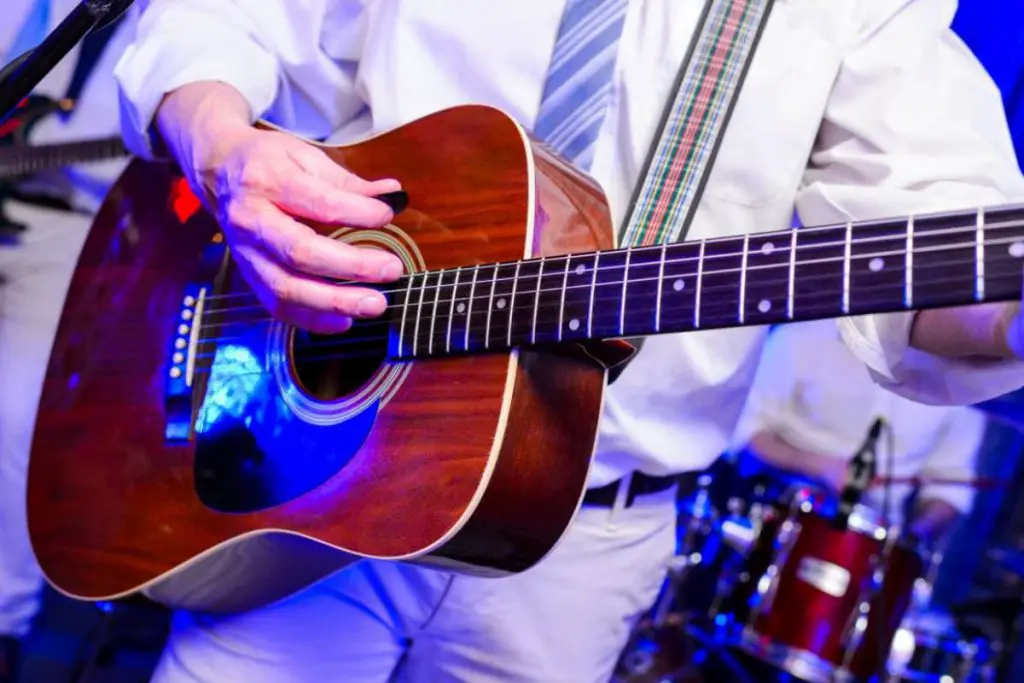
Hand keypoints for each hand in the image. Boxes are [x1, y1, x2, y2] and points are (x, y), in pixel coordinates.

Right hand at [156, 83, 403, 333]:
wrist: (217, 172)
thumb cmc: (268, 163)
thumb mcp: (305, 156)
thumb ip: (347, 181)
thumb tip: (392, 195)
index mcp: (267, 181)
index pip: (318, 203)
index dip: (357, 212)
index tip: (387, 215)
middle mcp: (251, 220)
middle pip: (300, 252)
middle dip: (351, 266)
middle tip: (392, 269)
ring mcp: (246, 253)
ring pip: (286, 288)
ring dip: (335, 302)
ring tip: (375, 304)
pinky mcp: (248, 276)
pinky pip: (277, 307)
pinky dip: (312, 320)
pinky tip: (345, 321)